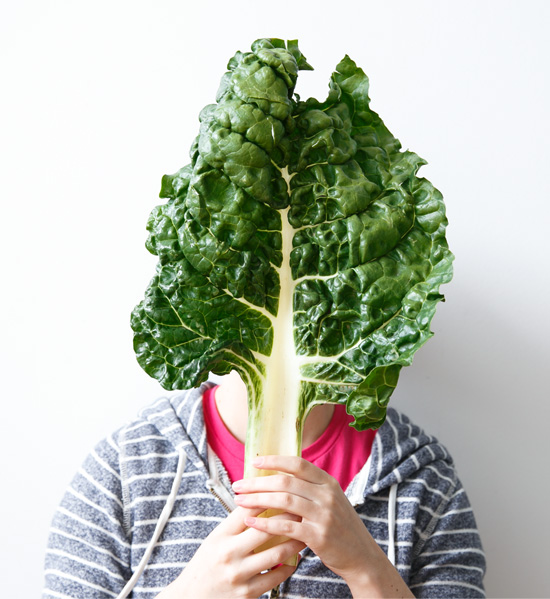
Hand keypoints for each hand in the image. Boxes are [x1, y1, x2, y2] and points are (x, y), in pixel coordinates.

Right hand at [156, 505, 304, 598]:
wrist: (191, 597)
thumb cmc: (206, 564)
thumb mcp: (216, 538)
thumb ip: (236, 523)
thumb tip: (261, 500)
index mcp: (221, 536)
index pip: (247, 510)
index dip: (268, 498)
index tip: (285, 491)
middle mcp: (229, 554)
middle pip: (265, 529)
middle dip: (287, 517)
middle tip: (302, 508)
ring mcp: (239, 575)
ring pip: (276, 554)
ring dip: (294, 542)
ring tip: (305, 531)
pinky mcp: (247, 594)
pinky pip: (275, 578)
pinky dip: (289, 567)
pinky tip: (296, 558)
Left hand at [232, 456, 412, 598]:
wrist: (361, 556)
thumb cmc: (339, 527)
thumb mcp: (330, 500)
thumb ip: (309, 488)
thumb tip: (277, 477)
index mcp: (327, 482)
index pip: (297, 463)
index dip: (274, 460)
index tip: (254, 462)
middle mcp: (326, 495)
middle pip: (285, 481)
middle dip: (257, 482)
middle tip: (238, 485)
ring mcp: (324, 515)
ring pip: (284, 501)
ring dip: (257, 500)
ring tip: (240, 502)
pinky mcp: (319, 536)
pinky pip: (286, 527)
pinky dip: (266, 524)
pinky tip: (251, 522)